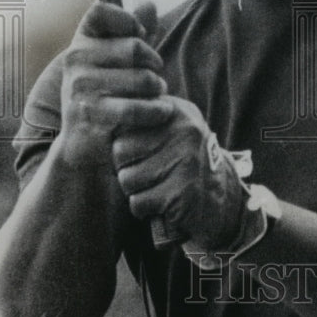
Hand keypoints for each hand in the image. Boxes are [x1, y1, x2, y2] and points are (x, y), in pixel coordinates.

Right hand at [58, 2, 168, 168]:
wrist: (83, 143)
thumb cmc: (106, 94)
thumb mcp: (116, 61)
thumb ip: (134, 33)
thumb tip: (149, 3)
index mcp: (81, 41)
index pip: (101, 11)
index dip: (127, 21)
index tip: (139, 38)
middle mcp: (75, 59)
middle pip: (134, 47)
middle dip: (154, 65)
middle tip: (158, 80)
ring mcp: (80, 87)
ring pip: (142, 79)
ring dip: (158, 90)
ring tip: (158, 96)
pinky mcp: (90, 115)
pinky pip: (137, 108)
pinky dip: (157, 111)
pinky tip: (162, 112)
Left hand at [112, 96, 247, 252]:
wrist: (221, 202)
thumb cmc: (182, 165)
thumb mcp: (171, 131)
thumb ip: (143, 118)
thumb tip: (96, 107)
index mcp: (177, 111)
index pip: (125, 122)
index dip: (125, 145)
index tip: (141, 153)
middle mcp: (185, 131)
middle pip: (120, 150)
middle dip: (127, 168)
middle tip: (148, 174)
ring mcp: (186, 160)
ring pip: (127, 179)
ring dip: (136, 191)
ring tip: (156, 188)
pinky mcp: (182, 191)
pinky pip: (138, 202)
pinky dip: (144, 209)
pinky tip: (161, 204)